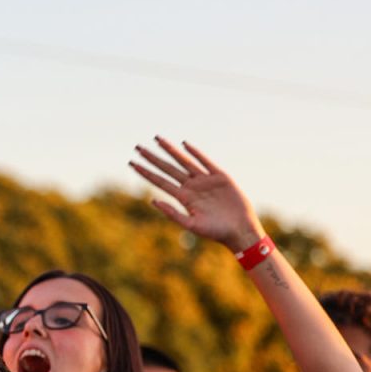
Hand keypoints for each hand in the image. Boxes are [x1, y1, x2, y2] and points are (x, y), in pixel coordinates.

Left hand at [129, 137, 266, 253]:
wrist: (239, 229)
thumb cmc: (215, 231)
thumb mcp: (191, 225)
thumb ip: (172, 213)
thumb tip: (153, 200)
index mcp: (183, 198)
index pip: (159, 181)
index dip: (146, 172)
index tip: (131, 163)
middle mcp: (191, 187)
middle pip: (167, 168)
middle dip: (153, 158)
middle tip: (137, 147)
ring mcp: (205, 180)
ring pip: (184, 161)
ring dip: (170, 150)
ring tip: (157, 139)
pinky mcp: (220, 177)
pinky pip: (206, 162)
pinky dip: (196, 153)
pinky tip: (185, 145)